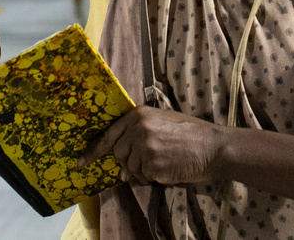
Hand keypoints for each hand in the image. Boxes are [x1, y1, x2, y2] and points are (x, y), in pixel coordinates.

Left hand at [79, 106, 223, 185]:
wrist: (212, 146)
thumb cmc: (190, 133)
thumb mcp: (162, 121)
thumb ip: (138, 132)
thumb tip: (119, 158)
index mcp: (139, 114)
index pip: (109, 134)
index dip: (93, 150)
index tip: (81, 161)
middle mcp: (138, 128)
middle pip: (118, 153)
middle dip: (129, 161)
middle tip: (150, 159)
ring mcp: (144, 147)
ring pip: (129, 168)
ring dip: (142, 171)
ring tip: (163, 161)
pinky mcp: (152, 164)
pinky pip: (142, 178)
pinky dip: (152, 178)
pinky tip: (167, 168)